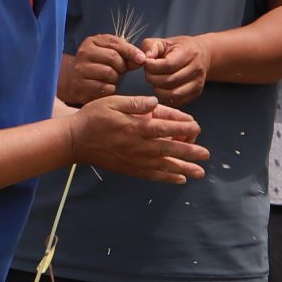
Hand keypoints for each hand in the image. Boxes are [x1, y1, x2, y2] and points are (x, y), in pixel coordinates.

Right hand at [59, 33, 141, 105]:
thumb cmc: (98, 65)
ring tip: (111, 78)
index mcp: (92, 41)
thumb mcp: (110, 53)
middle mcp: (84, 53)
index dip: (131, 52)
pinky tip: (106, 86)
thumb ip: (126, 54)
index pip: (116, 44)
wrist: (75, 80)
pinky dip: (110, 88)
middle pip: (113, 58)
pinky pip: (104, 87)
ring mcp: (81, 69)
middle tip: (120, 70)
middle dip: (122, 66)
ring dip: (116, 78)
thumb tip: (142, 59)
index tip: (142, 59)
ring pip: (109, 73)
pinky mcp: (81, 85)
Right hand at [67, 95, 208, 184]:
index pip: (166, 127)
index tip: (196, 127)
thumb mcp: (113, 102)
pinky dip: (167, 178)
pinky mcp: (129, 169)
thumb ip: (135, 102)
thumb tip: (155, 102)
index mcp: (137, 127)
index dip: (183, 127)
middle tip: (206, 155)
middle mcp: (139, 146)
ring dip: (184, 169)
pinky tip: (179, 179)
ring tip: (199, 173)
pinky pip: (152, 175)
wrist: (74, 141)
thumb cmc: (93, 118)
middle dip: (190, 152)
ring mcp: (135, 160)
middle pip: (170, 149)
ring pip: (164, 166)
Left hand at [139, 35, 211, 105]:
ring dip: (158, 90)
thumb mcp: (163, 42)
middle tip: (148, 73)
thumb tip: (144, 59)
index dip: (152, 66)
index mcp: (188, 53)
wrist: (200, 55)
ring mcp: (198, 83)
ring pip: (173, 94)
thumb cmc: (178, 49)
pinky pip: (177, 101)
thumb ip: (151, 47)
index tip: (146, 63)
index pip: (167, 65)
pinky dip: (165, 98)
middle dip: (152, 78)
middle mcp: (196, 69)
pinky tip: (162, 89)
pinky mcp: (196, 93)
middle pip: (169, 81)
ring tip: (154, 81)